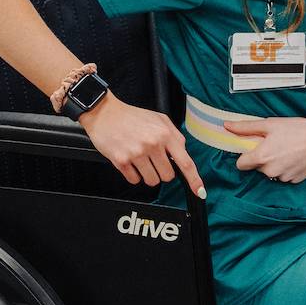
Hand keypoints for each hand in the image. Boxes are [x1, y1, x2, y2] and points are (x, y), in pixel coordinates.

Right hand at [81, 97, 204, 196]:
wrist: (105, 113)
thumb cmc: (132, 116)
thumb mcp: (159, 119)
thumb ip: (174, 136)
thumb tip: (183, 154)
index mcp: (165, 134)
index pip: (185, 162)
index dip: (194, 180)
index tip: (199, 191)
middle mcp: (152, 144)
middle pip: (168, 176)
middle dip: (162, 171)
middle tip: (153, 159)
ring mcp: (136, 153)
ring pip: (152, 181)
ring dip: (148, 175)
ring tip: (140, 159)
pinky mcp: (121, 161)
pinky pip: (134, 180)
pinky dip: (133, 174)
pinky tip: (130, 161)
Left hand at [224, 114, 305, 182]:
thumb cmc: (298, 130)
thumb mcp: (270, 124)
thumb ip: (246, 127)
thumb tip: (228, 125)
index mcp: (261, 158)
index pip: (241, 164)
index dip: (245, 156)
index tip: (253, 149)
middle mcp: (271, 171)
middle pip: (257, 168)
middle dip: (262, 158)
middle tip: (275, 144)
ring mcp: (283, 177)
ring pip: (272, 172)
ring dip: (276, 164)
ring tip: (288, 149)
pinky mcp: (295, 180)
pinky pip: (285, 176)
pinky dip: (287, 168)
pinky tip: (295, 156)